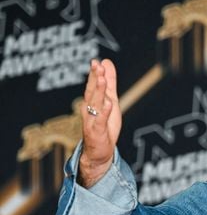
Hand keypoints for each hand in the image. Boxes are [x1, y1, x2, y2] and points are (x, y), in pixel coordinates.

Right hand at [79, 58, 121, 187]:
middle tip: (97, 66)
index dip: (94, 73)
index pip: (92, 85)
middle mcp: (89, 110)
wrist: (98, 152)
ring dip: (98, 91)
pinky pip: (100, 121)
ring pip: (95, 104)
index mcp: (92, 101)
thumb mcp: (110, 101)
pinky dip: (104, 113)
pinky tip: (109, 104)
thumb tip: (106, 61)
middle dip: (95, 79)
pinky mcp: (97, 132)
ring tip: (102, 79)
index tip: (96, 62)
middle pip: (92, 92)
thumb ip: (109, 82)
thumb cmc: (104, 126)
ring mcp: (92, 121)